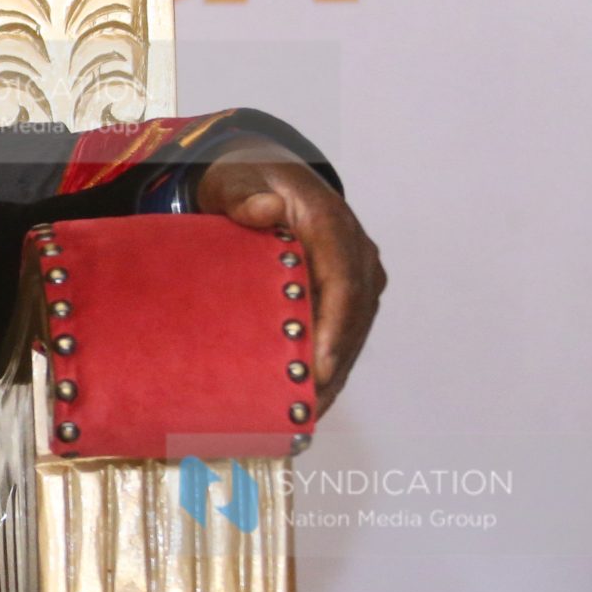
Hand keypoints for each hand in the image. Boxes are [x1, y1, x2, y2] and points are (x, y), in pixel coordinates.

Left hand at [196, 139, 384, 414]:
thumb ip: (244, 197)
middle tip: (305, 409)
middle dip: (333, 365)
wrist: (262, 174)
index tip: (320, 366)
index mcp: (331, 222)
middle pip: (354, 315)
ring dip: (334, 374)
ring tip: (304, 417)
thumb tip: (265, 210)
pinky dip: (330, 365)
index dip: (335, 327)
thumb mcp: (233, 181)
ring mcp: (357, 271)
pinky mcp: (350, 290)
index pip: (344, 281)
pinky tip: (308, 401)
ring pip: (355, 330)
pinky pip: (346, 331)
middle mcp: (355, 249)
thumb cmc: (244, 179)